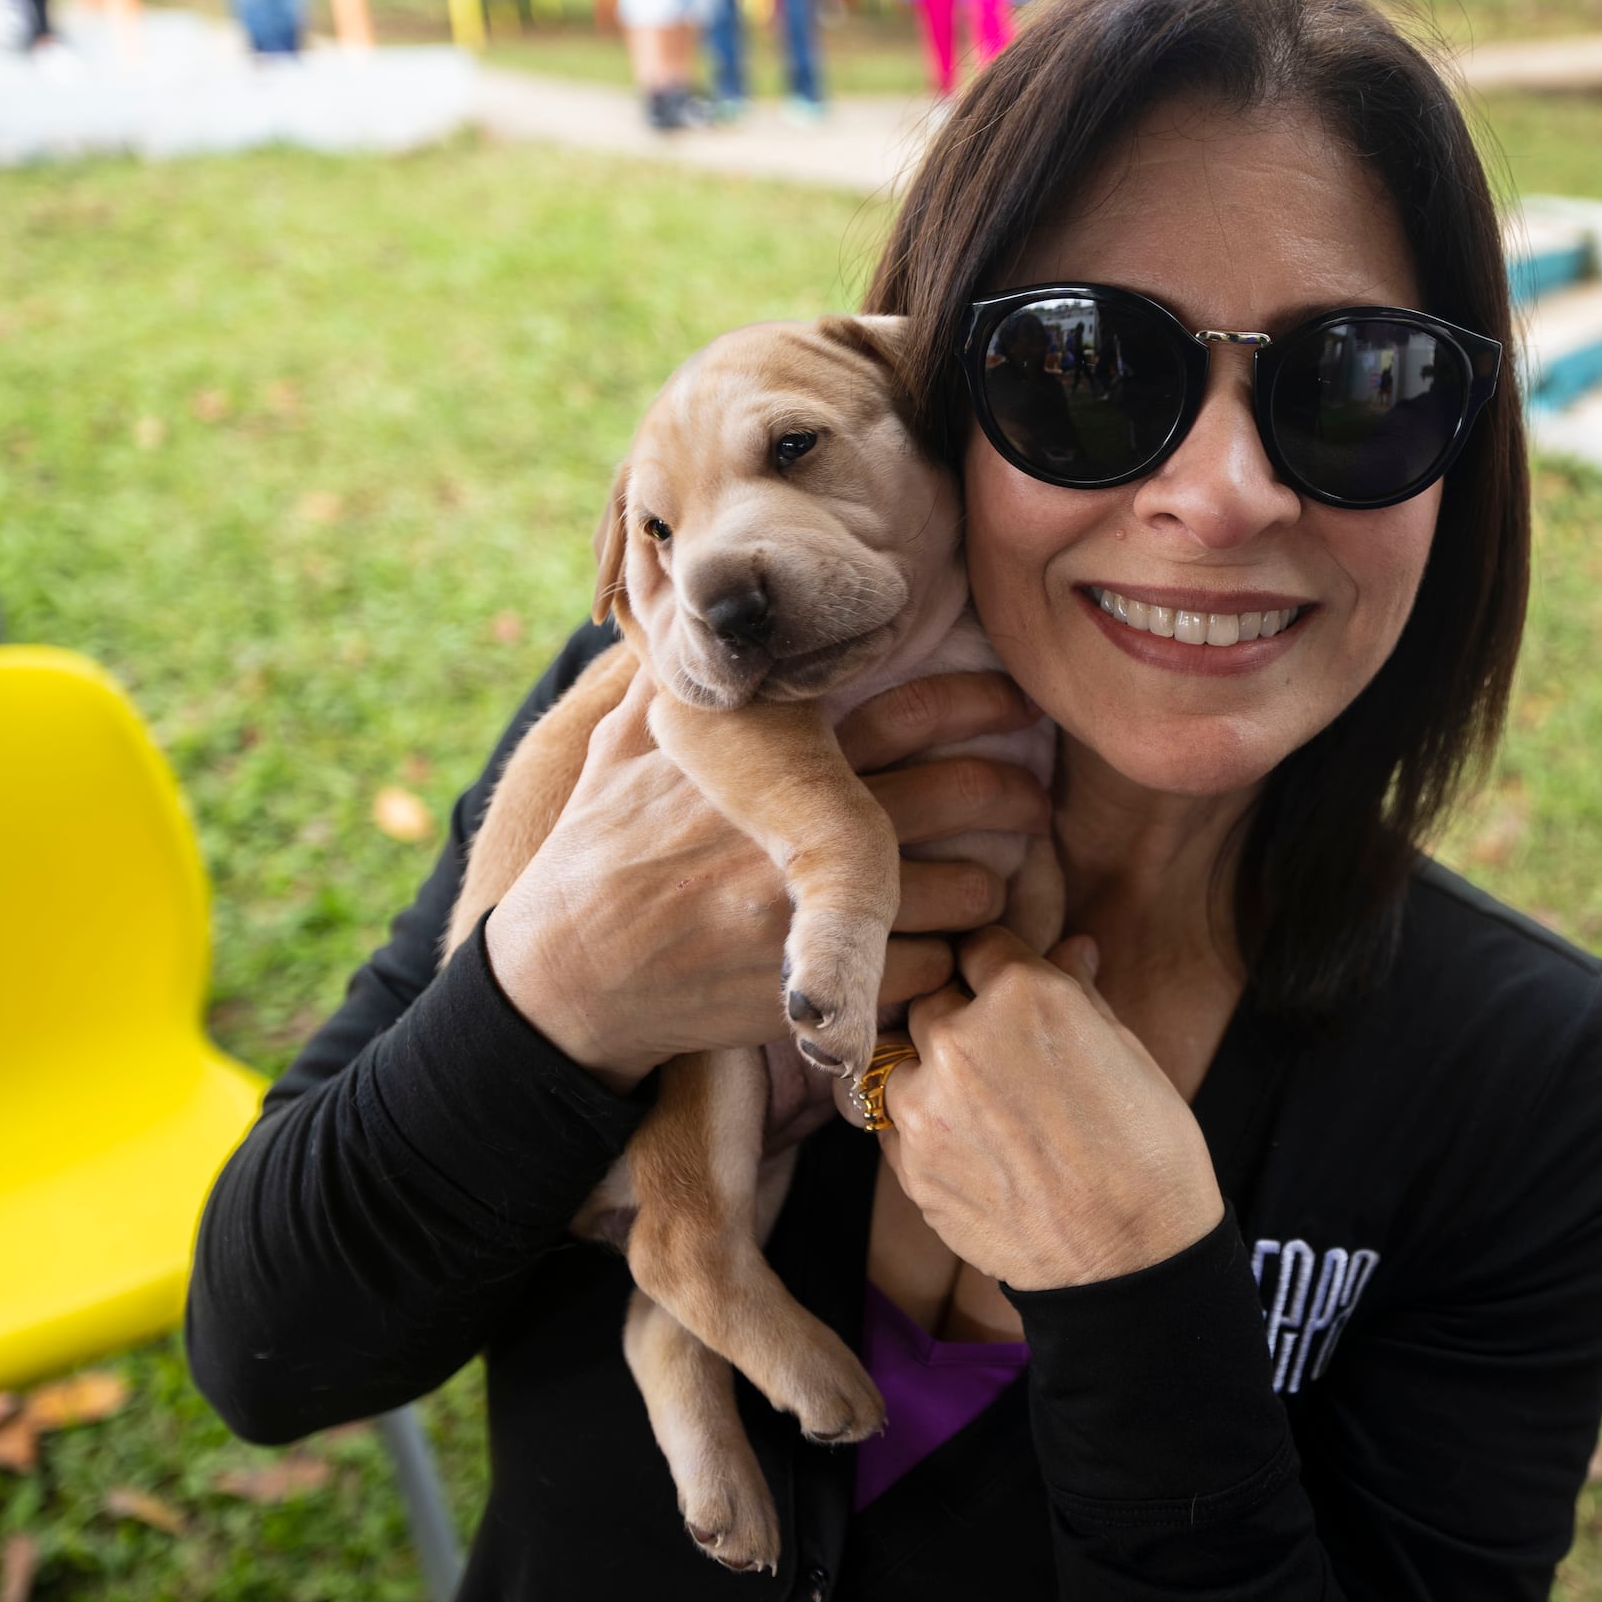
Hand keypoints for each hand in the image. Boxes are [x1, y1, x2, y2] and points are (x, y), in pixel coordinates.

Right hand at [486, 669, 1050, 1095]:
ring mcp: (817, 911)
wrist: (565, 976)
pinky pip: (929, 972)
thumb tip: (691, 612)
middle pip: (959, 794)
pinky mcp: (821, 989)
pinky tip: (934, 952)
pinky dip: (944, 964)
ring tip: (989, 886)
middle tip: (1036, 802)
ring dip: (990, 890)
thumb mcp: (626, 745)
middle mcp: (803, 829)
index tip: (1016, 703)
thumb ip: (676, 683)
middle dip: (1017, 796)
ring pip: (963, 893)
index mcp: (774, 764)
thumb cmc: (598, 854)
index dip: (979, 703)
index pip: (908, 711)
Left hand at [879, 928, 1224, 1291]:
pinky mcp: (908, 1164)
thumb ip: (1080, 992)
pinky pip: (894, 1122)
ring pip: (902, 1059)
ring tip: (983, 1108)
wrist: (1130, 1258)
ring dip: (932, 1072)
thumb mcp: (1126, 1052)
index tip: (1009, 990)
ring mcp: (925, 1103)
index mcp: (1023, 995)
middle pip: (934, 998)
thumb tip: (1071, 946)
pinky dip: (922, 1125)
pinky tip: (972, 1148)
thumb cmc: (1146, 1151)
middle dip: (962, 1016)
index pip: (981, 946)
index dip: (999, 967)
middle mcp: (961, 1037)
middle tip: (1001, 1055)